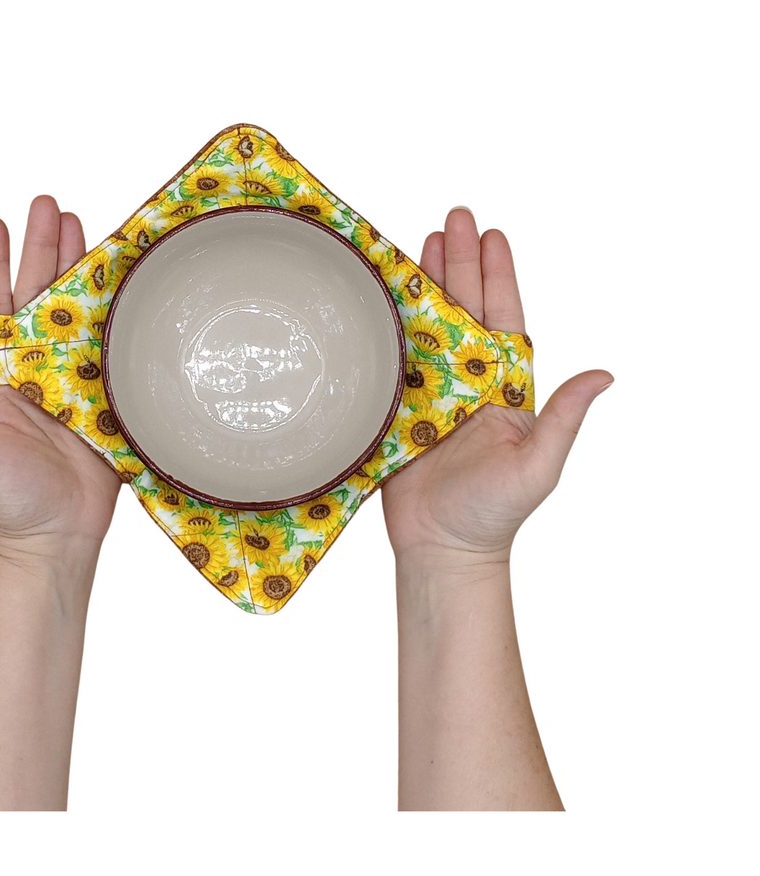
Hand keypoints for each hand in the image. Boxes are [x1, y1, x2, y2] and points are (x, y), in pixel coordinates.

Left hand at [0, 196, 120, 553]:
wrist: (56, 537)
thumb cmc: (5, 499)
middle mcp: (35, 369)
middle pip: (40, 297)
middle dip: (45, 249)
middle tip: (51, 204)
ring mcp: (74, 381)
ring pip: (79, 313)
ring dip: (83, 270)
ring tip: (87, 226)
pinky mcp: (108, 399)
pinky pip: (116, 350)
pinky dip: (123, 316)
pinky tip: (129, 286)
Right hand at [381, 208, 611, 562]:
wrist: (442, 549)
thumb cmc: (493, 514)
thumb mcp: (537, 464)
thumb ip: (563, 417)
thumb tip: (605, 374)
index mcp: (504, 388)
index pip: (503, 320)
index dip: (498, 278)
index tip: (492, 235)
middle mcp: (468, 382)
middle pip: (464, 310)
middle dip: (459, 264)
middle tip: (453, 218)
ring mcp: (430, 394)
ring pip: (426, 326)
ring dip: (424, 285)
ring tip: (420, 242)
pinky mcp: (396, 411)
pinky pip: (390, 360)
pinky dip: (386, 327)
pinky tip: (379, 298)